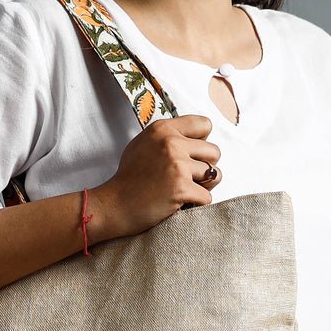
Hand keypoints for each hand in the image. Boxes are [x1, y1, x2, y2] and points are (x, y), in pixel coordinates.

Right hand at [91, 114, 221, 239]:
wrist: (114, 205)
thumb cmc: (129, 179)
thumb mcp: (143, 145)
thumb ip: (167, 138)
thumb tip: (194, 139)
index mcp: (163, 129)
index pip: (204, 125)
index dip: (203, 142)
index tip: (193, 155)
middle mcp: (172, 143)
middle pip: (214, 152)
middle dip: (206, 167)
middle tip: (190, 178)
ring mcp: (177, 166)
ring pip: (215, 174)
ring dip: (205, 186)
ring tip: (187, 191)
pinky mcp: (181, 188)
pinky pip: (207, 197)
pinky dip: (197, 204)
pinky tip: (181, 204)